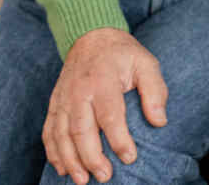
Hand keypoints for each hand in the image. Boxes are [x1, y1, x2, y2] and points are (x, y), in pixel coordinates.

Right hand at [43, 28, 166, 184]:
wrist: (92, 37)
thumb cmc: (123, 54)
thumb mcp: (146, 63)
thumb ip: (155, 90)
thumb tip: (160, 121)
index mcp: (103, 81)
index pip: (110, 115)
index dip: (119, 139)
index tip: (130, 157)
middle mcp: (79, 92)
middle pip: (81, 130)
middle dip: (91, 157)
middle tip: (105, 176)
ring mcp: (63, 99)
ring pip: (61, 135)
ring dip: (70, 160)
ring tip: (82, 180)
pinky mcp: (54, 104)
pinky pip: (49, 131)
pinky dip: (53, 152)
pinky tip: (62, 168)